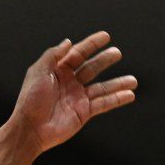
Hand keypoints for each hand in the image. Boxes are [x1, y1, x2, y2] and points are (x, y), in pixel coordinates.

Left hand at [9, 31, 137, 152]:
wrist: (30, 129)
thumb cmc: (30, 100)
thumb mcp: (38, 72)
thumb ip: (53, 55)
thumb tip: (69, 42)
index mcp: (57, 71)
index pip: (78, 53)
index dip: (91, 44)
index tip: (106, 36)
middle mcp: (69, 83)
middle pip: (92, 68)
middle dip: (105, 60)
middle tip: (117, 53)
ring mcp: (78, 98)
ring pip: (102, 87)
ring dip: (117, 83)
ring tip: (133, 80)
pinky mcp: (83, 112)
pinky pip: (103, 104)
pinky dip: (117, 99)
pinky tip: (129, 95)